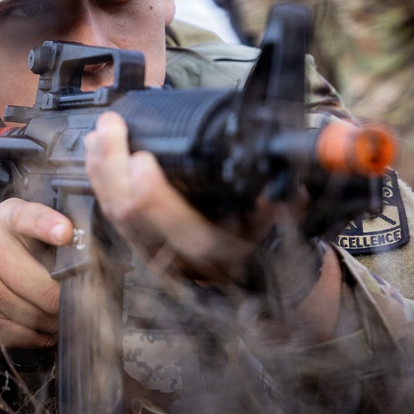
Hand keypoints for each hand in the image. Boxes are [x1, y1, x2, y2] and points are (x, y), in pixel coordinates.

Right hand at [0, 198, 72, 361]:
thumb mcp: (11, 227)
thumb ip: (46, 227)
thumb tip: (86, 248)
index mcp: (5, 222)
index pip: (29, 218)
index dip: (49, 226)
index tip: (65, 233)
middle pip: (50, 289)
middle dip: (69, 300)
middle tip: (76, 300)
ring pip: (41, 317)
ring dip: (56, 320)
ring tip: (53, 312)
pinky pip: (28, 336)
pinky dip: (41, 335)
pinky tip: (38, 325)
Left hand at [85, 112, 344, 338]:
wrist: (275, 286)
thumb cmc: (287, 242)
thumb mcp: (302, 215)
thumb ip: (302, 188)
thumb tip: (315, 160)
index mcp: (224, 253)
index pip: (177, 228)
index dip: (153, 195)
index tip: (144, 158)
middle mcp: (184, 262)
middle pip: (131, 219)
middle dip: (113, 170)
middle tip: (110, 127)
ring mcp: (159, 257)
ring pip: (116, 217)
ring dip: (101, 171)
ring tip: (100, 131)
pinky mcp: (146, 247)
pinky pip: (114, 217)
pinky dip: (102, 182)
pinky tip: (98, 154)